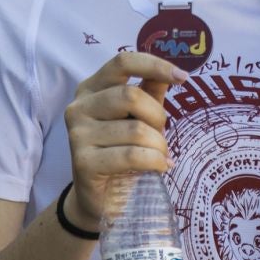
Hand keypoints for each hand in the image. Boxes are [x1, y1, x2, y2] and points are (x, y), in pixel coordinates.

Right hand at [62, 51, 190, 232]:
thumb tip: (174, 72)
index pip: (122, 62)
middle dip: (157, 117)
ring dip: (158, 145)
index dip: (154, 65)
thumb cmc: (123, 150)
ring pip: (135, 129)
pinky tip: (159, 167)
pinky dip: (155, 161)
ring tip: (159, 155)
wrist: (102, 197)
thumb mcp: (139, 117)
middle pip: (131, 96)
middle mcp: (78, 107)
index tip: (182, 77)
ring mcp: (77, 134)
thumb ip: (151, 92)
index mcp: (91, 88)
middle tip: (161, 135)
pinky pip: (132, 155)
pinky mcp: (82, 161)